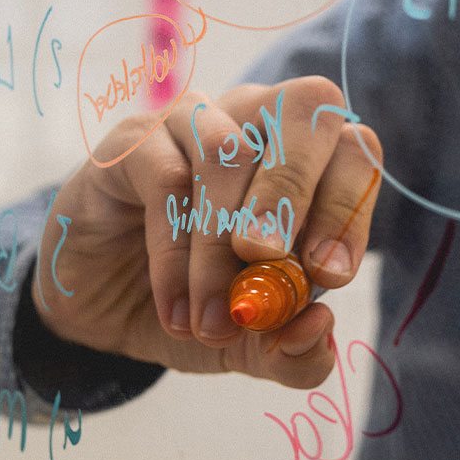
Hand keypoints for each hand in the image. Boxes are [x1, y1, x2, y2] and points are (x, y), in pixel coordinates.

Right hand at [33, 76, 381, 388]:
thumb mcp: (253, 344)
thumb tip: (320, 327)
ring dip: (222, 246)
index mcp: (307, 159)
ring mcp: (195, 121)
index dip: (349, 207)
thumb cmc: (197, 304)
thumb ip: (295, 351)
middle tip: (267, 264)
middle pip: (305, 107)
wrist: (104, 308)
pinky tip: (175, 309)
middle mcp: (258, 121)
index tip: (327, 278)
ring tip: (213, 321)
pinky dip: (176, 253)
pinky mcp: (135, 141)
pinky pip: (166, 178)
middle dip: (294, 194)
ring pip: (229, 152)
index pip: (355, 149)